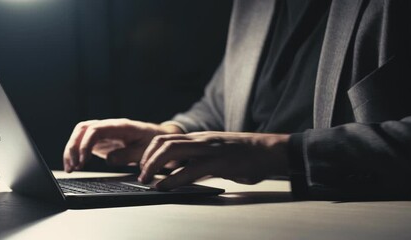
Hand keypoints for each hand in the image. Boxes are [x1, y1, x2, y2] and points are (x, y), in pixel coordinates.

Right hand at [63, 119, 181, 171]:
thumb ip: (128, 155)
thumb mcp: (145, 151)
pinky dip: (77, 154)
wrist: (159, 138)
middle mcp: (109, 126)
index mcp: (120, 126)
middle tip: (73, 166)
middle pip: (83, 129)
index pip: (95, 129)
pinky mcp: (102, 141)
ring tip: (70, 168)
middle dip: (73, 147)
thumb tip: (108, 159)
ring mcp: (104, 133)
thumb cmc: (153, 142)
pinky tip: (75, 166)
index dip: (86, 144)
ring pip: (80, 135)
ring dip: (71, 150)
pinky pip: (84, 143)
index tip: (83, 161)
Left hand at [138, 131, 289, 189]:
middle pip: (164, 141)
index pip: (167, 138)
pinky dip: (173, 179)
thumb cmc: (245, 153)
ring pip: (172, 150)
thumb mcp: (218, 152)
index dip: (150, 151)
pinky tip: (165, 187)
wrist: (269, 150)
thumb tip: (183, 171)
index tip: (143, 165)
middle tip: (141, 175)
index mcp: (200, 138)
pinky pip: (190, 169)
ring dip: (154, 166)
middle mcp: (201, 140)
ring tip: (148, 182)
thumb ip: (200, 160)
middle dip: (146, 158)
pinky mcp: (219, 162)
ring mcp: (209, 149)